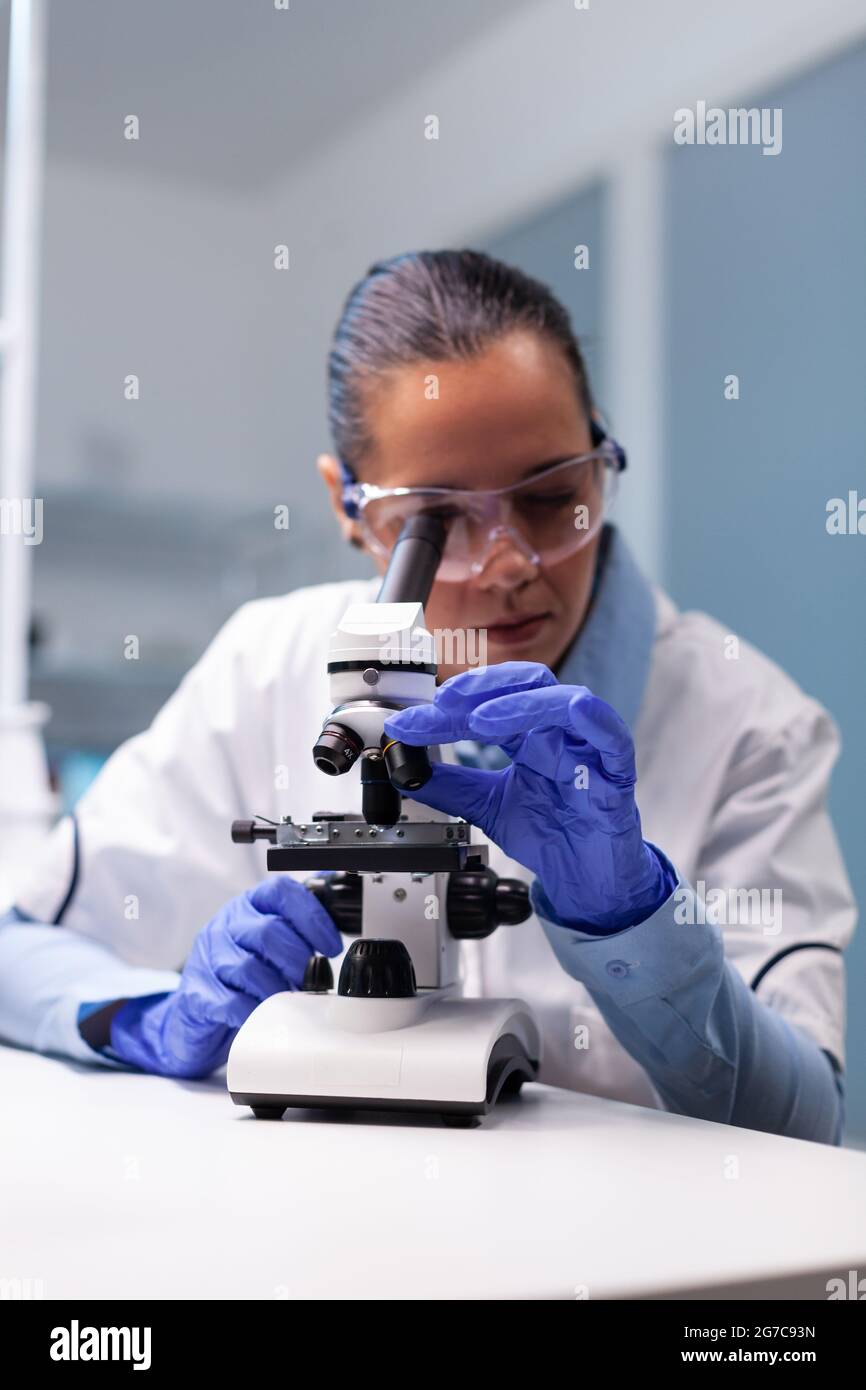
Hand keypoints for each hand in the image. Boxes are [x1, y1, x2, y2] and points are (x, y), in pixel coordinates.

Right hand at [109, 876, 342, 1077]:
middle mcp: (225, 925)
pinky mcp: (197, 993)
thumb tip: (342, 904)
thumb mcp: (270, 940)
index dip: (312, 917)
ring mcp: (207, 958)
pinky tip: (264, 1013)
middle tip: (313, 979)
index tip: (332, 944)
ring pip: (247, 967)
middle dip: (298, 959)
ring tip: (290, 998)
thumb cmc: (243, 972)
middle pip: (266, 931)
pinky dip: (253, 1010)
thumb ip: (299, 924)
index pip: (281, 892)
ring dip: (278, 987)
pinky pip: (229, 1001)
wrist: (197, 1010)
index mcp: (249, 905)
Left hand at [383, 661, 675, 932]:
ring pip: (565, 701)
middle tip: (442, 703)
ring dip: (520, 703)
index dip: (447, 709)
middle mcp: (559, 733)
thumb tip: (407, 770)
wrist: (587, 881)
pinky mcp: (617, 772)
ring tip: (480, 719)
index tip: (406, 724)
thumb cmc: (552, 835)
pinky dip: (589, 718)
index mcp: (530, 735)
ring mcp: (589, 749)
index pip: (489, 703)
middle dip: (482, 688)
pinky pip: (611, 734)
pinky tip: (561, 714)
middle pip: (527, 685)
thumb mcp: (487, 807)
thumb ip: (450, 787)